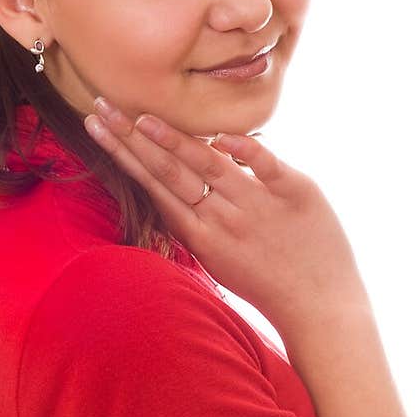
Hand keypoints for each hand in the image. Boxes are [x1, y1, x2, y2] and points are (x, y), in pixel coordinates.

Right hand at [84, 100, 369, 328]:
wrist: (321, 311)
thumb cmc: (269, 285)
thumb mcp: (220, 258)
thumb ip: (198, 221)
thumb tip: (174, 183)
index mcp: (200, 235)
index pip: (152, 185)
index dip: (122, 153)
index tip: (96, 125)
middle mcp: (222, 219)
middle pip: (167, 171)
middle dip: (129, 137)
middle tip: (101, 105)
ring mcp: (258, 206)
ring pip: (208, 164)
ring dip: (172, 139)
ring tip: (142, 117)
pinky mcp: (296, 193)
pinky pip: (266, 164)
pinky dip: (247, 149)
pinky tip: (223, 137)